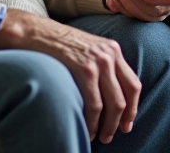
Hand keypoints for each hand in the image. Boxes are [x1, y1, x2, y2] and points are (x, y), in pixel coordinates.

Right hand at [0, 9, 139, 143]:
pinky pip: (95, 103)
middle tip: (110, 136)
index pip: (133, 84)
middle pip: (125, 97)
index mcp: (113, 50)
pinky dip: (93, 121)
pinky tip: (87, 129)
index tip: (126, 125)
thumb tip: (108, 94)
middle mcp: (110, 55)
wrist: (35, 32)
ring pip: (113, 103)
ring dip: (107, 126)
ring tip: (99, 137)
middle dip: (119, 121)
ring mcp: (99, 62)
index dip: (133, 108)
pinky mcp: (84, 69)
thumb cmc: (57, 44)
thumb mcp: (87, 50)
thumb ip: (101, 66)